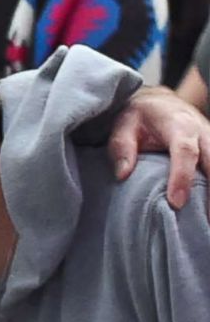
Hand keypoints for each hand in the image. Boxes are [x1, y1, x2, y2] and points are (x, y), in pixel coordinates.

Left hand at [109, 85, 209, 212]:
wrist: (160, 101)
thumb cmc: (139, 116)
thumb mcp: (123, 125)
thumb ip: (121, 148)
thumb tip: (122, 175)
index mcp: (179, 125)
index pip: (185, 152)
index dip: (182, 177)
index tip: (176, 203)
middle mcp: (202, 132)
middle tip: (206, 221)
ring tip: (209, 220)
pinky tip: (209, 209)